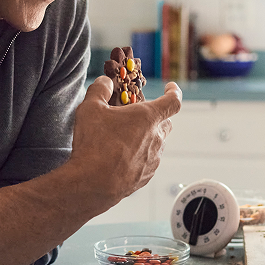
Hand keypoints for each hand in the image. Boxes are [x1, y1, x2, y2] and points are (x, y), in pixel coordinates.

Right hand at [70, 70, 181, 211]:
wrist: (93, 183)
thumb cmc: (94, 144)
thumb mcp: (90, 108)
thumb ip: (99, 89)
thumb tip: (105, 82)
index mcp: (148, 117)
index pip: (173, 101)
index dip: (174, 92)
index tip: (171, 88)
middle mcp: (156, 138)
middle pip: (166, 123)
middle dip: (156, 116)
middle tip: (137, 115)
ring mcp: (153, 159)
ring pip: (157, 143)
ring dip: (146, 137)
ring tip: (124, 137)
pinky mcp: (146, 176)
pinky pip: (148, 161)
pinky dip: (140, 155)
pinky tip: (121, 157)